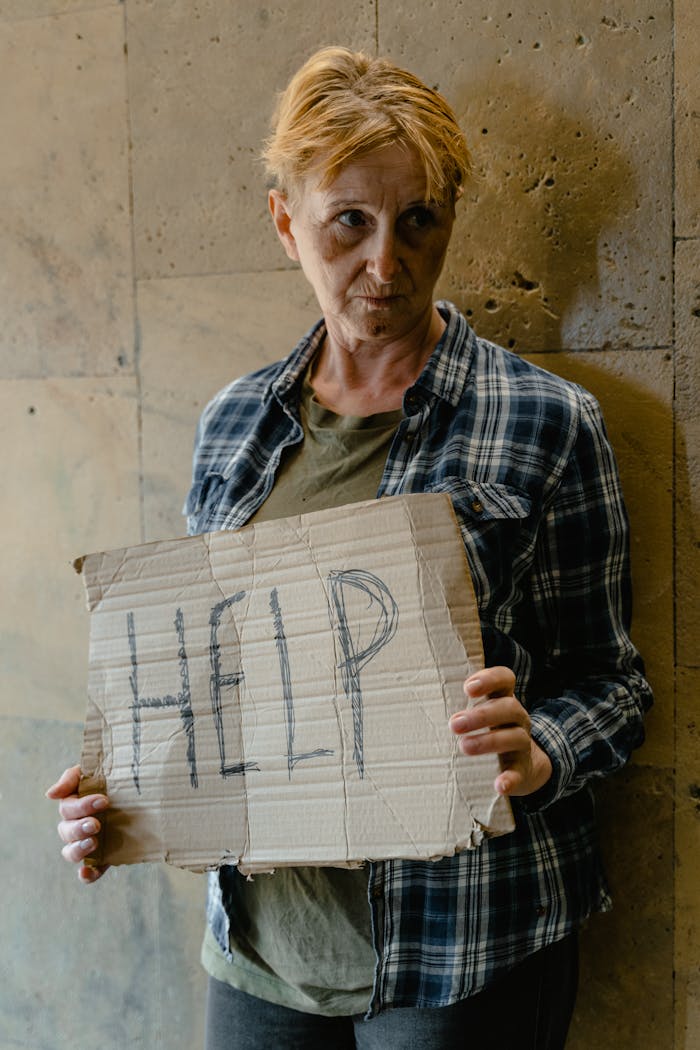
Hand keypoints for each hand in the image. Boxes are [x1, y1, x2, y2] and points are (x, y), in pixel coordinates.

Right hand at [46, 765, 109, 882]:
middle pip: (66, 832)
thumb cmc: (111, 779)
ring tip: (93, 842)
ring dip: (78, 849)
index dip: (83, 806)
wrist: (140, 793)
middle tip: (96, 824)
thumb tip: (50, 794)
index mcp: (73, 806)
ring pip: (71, 852)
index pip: (68, 809)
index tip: (104, 800)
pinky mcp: (102, 858)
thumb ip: (71, 778)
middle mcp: (76, 826)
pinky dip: (86, 874)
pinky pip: (89, 870)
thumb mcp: (91, 772)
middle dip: (79, 828)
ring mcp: (87, 843)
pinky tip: (87, 872)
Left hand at [449, 667, 551, 796]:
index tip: (467, 689)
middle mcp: (516, 718)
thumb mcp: (478, 714)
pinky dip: (509, 779)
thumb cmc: (487, 731)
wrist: (522, 766)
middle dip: (481, 715)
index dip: (489, 679)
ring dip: (489, 741)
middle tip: (454, 724)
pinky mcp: (522, 769)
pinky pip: (519, 773)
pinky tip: (499, 785)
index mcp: (502, 699)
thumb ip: (457, 705)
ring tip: (464, 747)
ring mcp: (522, 743)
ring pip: (514, 737)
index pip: (504, 679)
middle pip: (509, 708)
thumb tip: (418, 702)